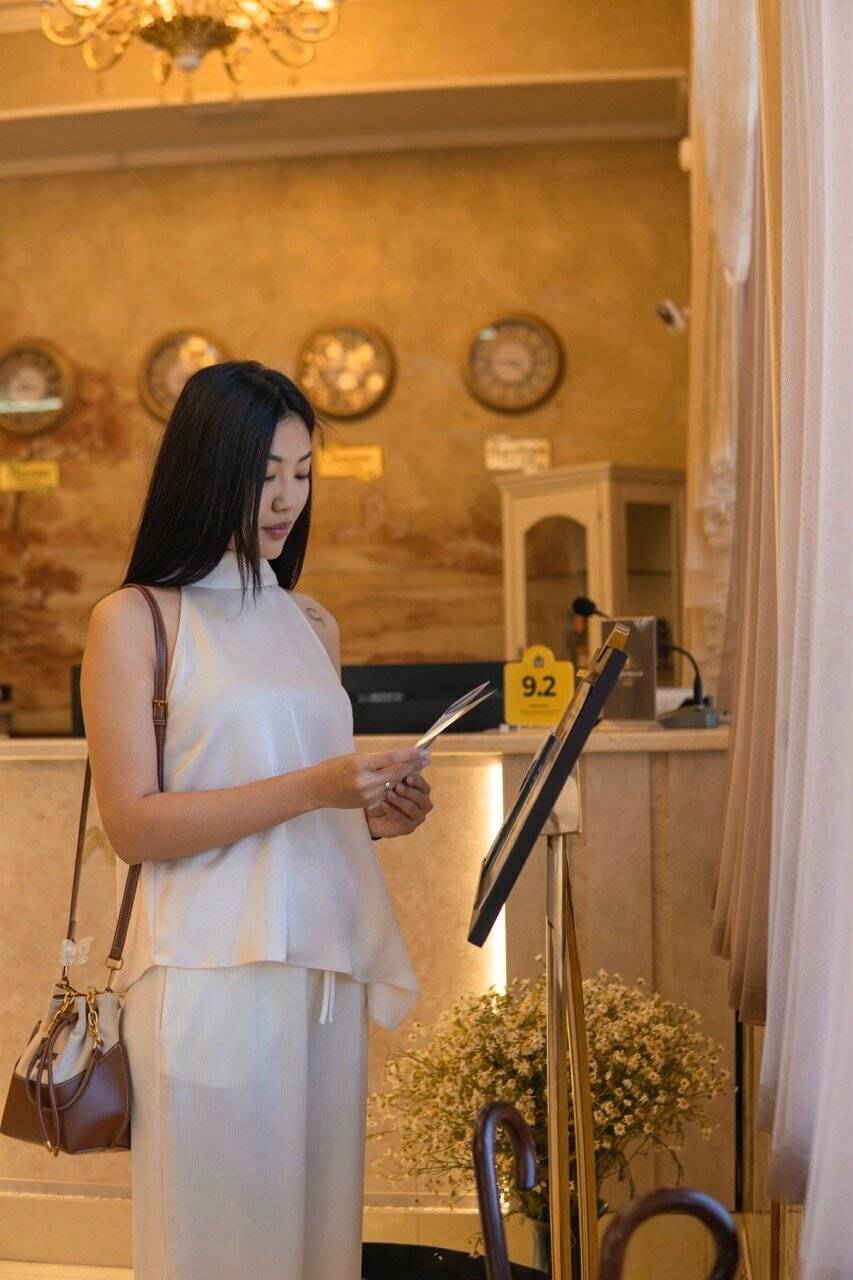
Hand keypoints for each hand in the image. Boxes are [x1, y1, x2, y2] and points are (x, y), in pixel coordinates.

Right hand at [310, 746, 429, 809]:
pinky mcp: (366, 803)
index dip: (410, 755)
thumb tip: (397, 760)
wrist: (316, 789)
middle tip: (426, 759)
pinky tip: (394, 780)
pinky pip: (384, 793)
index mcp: (361, 764)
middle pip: (396, 773)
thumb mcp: (353, 758)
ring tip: (412, 767)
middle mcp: (365, 780)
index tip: (423, 751)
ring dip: (402, 776)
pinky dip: (390, 785)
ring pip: (392, 784)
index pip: (391, 758)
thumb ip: (374, 760)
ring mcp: (366, 794)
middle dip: (414, 766)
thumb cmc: (333, 768)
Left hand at [365, 769, 432, 839]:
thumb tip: (404, 762)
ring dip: (400, 801)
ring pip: (412, 808)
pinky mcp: (409, 828)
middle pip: (422, 798)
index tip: (407, 777)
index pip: (424, 785)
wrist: (374, 814)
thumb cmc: (384, 793)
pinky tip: (383, 804)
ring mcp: (418, 817)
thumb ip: (398, 774)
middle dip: (409, 791)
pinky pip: (402, 819)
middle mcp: (424, 804)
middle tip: (397, 786)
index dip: (417, 781)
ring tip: (389, 794)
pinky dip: (392, 811)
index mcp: (422, 791)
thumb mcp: (390, 782)